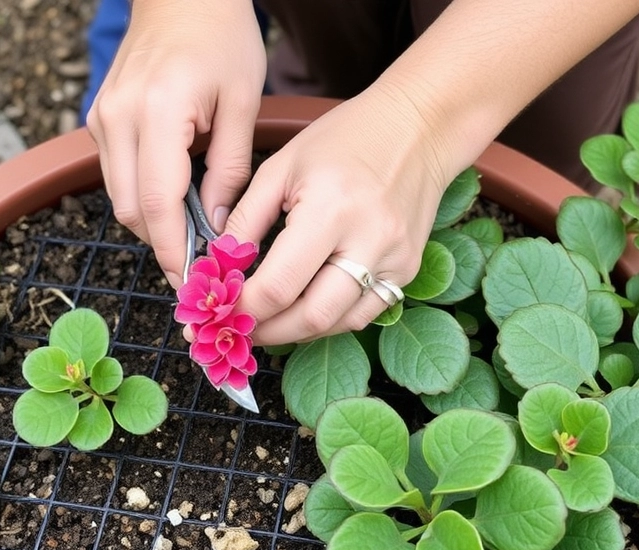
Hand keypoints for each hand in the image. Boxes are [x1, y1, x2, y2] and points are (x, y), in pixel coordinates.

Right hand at [85, 0, 266, 286]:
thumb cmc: (222, 39)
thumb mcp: (243, 103)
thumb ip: (230, 169)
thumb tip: (216, 226)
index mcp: (157, 112)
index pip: (157, 202)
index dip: (172, 249)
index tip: (189, 282)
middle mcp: (118, 118)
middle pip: (131, 209)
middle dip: (162, 242)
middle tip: (199, 264)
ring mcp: (102, 118)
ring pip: (118, 197)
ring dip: (151, 221)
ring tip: (190, 237)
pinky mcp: (99, 118)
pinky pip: (115, 174)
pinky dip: (142, 195)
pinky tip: (174, 200)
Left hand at [225, 84, 456, 345]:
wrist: (418, 128)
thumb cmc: (343, 140)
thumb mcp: (281, 167)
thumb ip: (245, 219)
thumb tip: (220, 267)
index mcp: (330, 210)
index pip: (279, 284)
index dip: (244, 307)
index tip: (221, 309)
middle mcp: (368, 241)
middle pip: (312, 316)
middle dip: (268, 331)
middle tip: (240, 328)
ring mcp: (395, 261)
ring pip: (339, 324)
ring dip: (298, 332)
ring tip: (268, 324)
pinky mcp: (409, 270)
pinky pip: (365, 313)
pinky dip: (330, 320)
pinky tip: (306, 310)